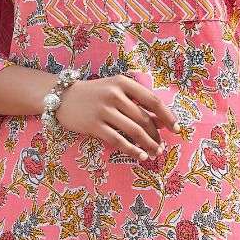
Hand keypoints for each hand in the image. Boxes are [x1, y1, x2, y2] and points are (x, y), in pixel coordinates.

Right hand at [54, 75, 176, 160]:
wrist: (62, 96)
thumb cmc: (95, 93)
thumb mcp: (115, 88)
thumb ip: (136, 101)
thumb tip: (162, 121)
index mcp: (123, 83)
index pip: (152, 101)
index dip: (167, 116)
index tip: (176, 129)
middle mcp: (114, 95)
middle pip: (144, 119)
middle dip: (157, 135)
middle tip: (163, 146)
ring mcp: (104, 110)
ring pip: (134, 131)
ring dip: (148, 144)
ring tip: (155, 152)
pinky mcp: (94, 125)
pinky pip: (118, 141)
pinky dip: (132, 150)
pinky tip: (141, 156)